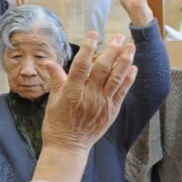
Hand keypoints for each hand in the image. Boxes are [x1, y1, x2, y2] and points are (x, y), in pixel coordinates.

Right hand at [37, 32, 137, 155]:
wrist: (68, 148)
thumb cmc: (57, 124)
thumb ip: (55, 79)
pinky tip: (133, 67)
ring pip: (116, 78)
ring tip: (130, 47)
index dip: (88, 48)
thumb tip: (48, 62)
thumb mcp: (52, 100)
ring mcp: (102, 104)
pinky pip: (122, 92)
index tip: (94, 34)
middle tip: (118, 37)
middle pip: (102, 69)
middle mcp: (89, 97)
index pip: (81, 65)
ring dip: (124, 61)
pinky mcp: (111, 112)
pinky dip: (128, 79)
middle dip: (112, 51)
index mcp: (72, 92)